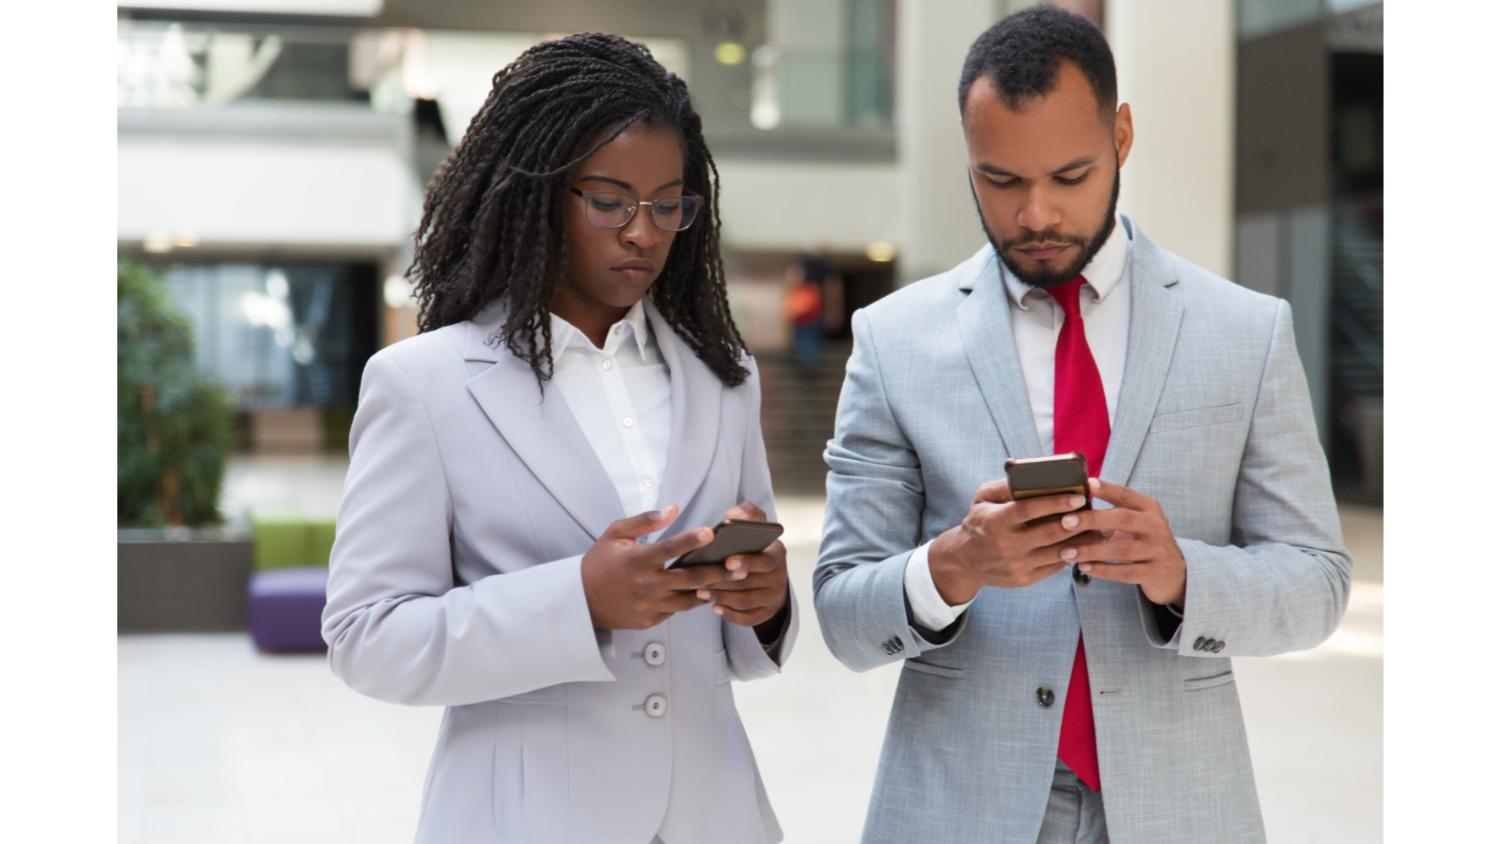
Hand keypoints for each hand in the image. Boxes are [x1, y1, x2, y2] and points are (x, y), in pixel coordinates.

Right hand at [580, 505, 739, 629]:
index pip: (669, 549)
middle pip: (690, 579)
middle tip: (740, 565)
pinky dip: (691, 601)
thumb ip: (645, 521)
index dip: (691, 540)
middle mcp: (646, 584)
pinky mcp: (651, 620)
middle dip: (718, 572)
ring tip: (732, 581)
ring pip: (689, 599)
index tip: (711, 533)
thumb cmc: (599, 563)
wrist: (581, 601)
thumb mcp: (615, 534)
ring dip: (711, 589)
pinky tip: (708, 592)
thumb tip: (673, 510)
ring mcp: (650, 605)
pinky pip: (677, 610)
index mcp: (637, 560)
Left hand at [695, 500, 789, 633]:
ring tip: (701, 592)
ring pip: (746, 601)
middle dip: (725, 582)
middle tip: (701, 580)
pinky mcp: (766, 612)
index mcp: (777, 553)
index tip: (727, 561)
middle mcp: (779, 576)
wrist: (770, 573)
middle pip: (751, 583)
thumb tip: (732, 513)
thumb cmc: (756, 546)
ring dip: (723, 597)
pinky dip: (732, 615)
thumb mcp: (757, 526)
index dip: (747, 562)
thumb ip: (748, 513)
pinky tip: (715, 607)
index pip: (766, 560)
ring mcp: (774, 596)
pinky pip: (749, 618)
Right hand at [928, 480, 1096, 603]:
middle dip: (1076, 522)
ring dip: (1081, 541)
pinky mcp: (1024, 579)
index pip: (1029, 509)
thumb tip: (1032, 475)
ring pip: (1057, 552)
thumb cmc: (980, 522)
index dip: (1055, 502)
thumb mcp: (982, 499)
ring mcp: (1016, 564)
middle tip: (1096, 512)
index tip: (1078, 496)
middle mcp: (1006, 544)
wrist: (965, 561)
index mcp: (996, 521)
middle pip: (1049, 532)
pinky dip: (1071, 555)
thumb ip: (1005, 486)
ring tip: (1098, 529)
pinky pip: (1054, 567)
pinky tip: (1083, 545)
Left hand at [1062, 479, 1187, 608]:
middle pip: (1123, 519)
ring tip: (1067, 552)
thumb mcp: (1136, 522)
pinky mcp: (1154, 573)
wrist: (1175, 573)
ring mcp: (1157, 550)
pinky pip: (1125, 572)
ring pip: (1121, 549)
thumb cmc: (1143, 541)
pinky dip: (1103, 570)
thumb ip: (1113, 511)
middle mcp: (1156, 526)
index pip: (1126, 495)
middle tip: (1066, 522)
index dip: (1107, 489)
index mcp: (1149, 509)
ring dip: (1091, 551)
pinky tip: (1084, 567)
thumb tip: (1074, 501)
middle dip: (1092, 520)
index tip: (1087, 484)